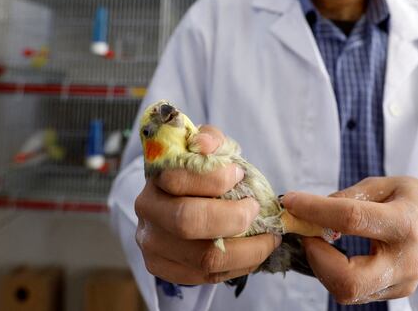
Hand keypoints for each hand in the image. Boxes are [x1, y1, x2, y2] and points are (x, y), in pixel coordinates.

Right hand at [134, 125, 279, 284]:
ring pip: (203, 258)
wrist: (180, 198)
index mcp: (155, 177)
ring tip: (268, 237)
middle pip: (188, 222)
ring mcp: (152, 245)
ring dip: (247, 249)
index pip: (178, 179)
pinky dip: (239, 267)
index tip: (239, 174)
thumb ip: (211, 140)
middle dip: (234, 217)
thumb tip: (205, 145)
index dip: (215, 178)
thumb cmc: (200, 172)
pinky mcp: (163, 269)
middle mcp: (148, 212)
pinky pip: (207, 277)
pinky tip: (253, 252)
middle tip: (257, 210)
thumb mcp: (208, 148)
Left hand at [281, 176, 417, 303]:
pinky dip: (334, 272)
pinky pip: (355, 291)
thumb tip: (311, 210)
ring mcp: (402, 282)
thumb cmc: (415, 198)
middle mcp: (405, 259)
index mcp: (405, 222)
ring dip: (322, 266)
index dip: (315, 211)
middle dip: (316, 257)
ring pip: (348, 291)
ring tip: (319, 239)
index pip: (352, 220)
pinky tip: (333, 252)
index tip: (292, 201)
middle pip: (349, 279)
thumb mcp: (385, 184)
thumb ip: (349, 196)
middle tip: (307, 232)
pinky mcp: (396, 293)